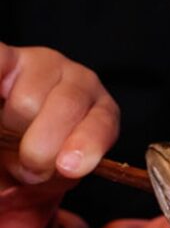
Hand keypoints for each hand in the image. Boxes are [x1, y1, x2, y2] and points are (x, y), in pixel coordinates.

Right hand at [0, 42, 119, 188]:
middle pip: (66, 108)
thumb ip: (54, 172)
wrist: (12, 135)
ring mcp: (43, 64)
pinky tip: (0, 97)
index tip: (68, 166)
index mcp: (101, 112)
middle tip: (29, 164)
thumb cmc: (37, 155)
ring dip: (10, 128)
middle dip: (41, 146)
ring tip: (7, 134)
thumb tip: (41, 168)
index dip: (87, 144)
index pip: (102, 123)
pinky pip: (0, 61)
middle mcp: (79, 81)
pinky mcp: (8, 56)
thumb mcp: (53, 171)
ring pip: (26, 100)